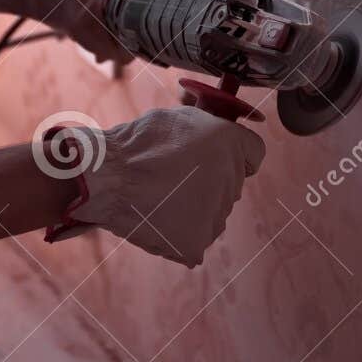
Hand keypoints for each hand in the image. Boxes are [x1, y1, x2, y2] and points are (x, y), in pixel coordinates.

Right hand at [59, 107, 265, 266]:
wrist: (107, 177)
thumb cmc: (137, 144)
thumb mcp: (179, 118)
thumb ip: (209, 129)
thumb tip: (217, 138)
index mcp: (230, 144)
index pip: (254, 154)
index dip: (236, 154)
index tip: (218, 159)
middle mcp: (232, 179)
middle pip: (230, 185)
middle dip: (209, 182)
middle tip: (174, 178)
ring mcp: (216, 215)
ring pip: (212, 214)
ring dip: (193, 209)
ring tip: (158, 197)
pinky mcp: (197, 243)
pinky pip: (193, 240)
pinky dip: (176, 233)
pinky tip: (155, 218)